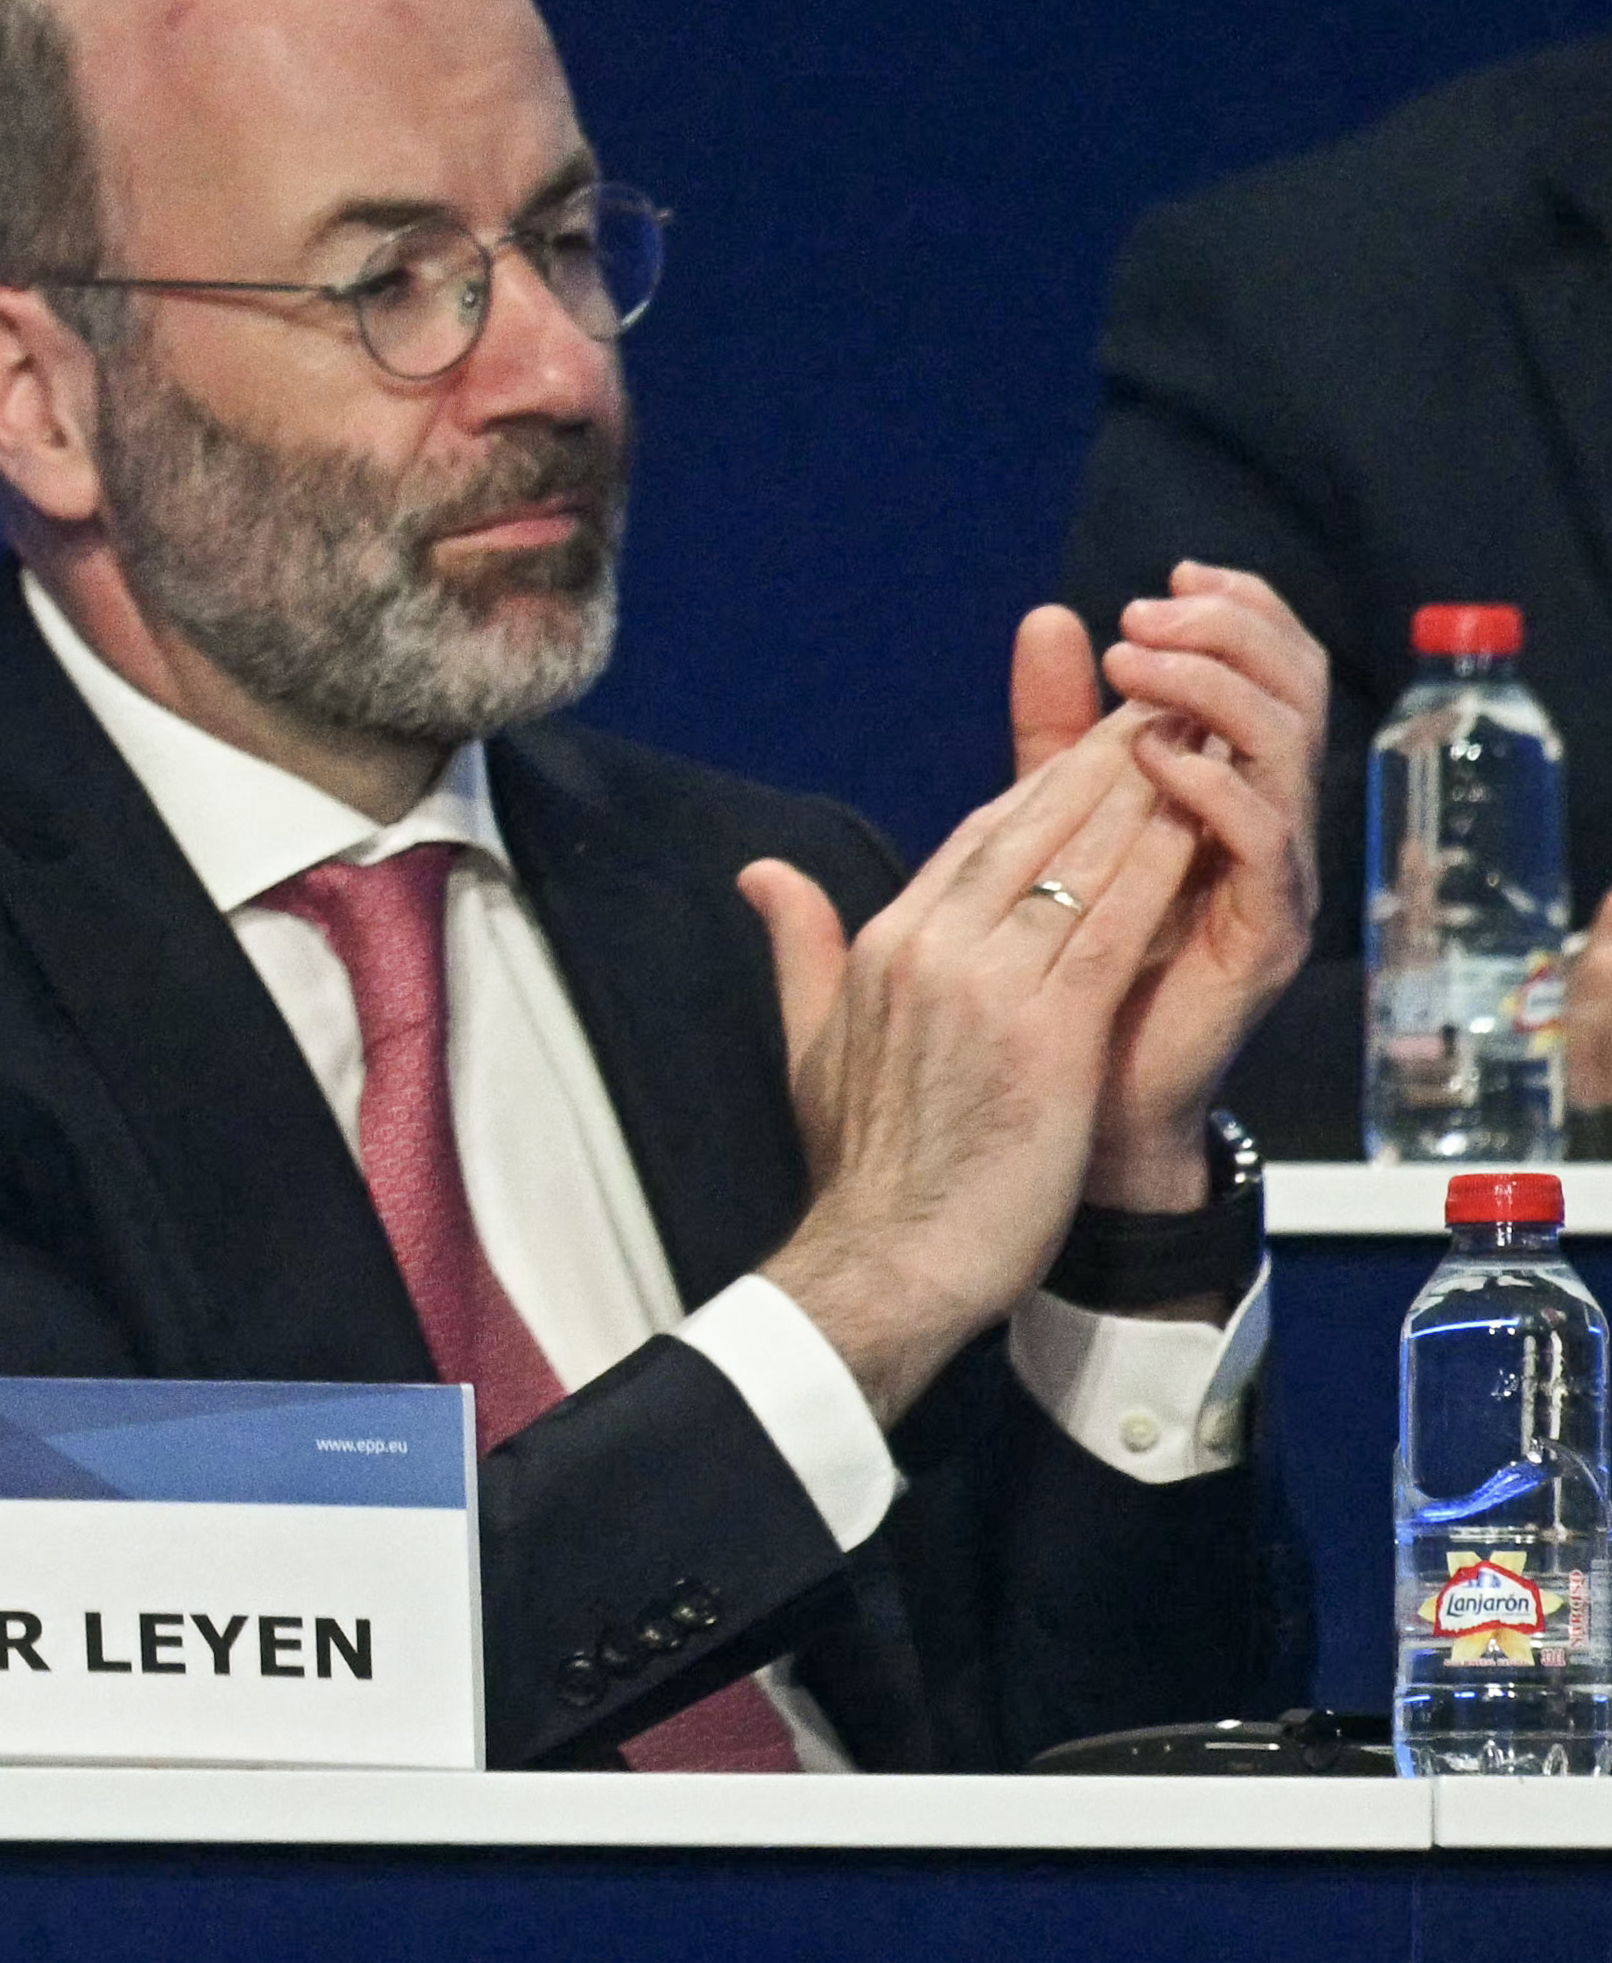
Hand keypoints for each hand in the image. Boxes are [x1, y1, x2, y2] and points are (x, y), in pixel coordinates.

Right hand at [738, 705, 1195, 1414]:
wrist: (885, 1260)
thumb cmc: (865, 1170)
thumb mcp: (812, 1042)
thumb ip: (800, 946)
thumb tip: (763, 874)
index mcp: (885, 943)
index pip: (975, 836)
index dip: (1044, 782)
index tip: (1096, 742)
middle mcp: (931, 946)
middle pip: (1030, 825)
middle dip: (1101, 758)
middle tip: (1162, 701)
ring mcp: (987, 983)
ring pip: (1077, 860)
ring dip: (1143, 792)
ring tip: (1195, 739)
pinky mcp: (1045, 1029)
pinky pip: (1111, 925)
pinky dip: (1158, 866)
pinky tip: (1199, 824)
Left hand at [1003, 563, 1321, 1205]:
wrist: (1066, 1111)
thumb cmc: (1054, 972)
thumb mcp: (1047, 824)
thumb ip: (1050, 730)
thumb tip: (1044, 618)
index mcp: (1215, 790)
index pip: (1252, 675)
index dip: (1223, 618)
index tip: (1159, 581)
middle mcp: (1254, 827)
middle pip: (1286, 694)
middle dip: (1226, 638)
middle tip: (1151, 614)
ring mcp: (1265, 880)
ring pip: (1282, 753)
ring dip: (1213, 695)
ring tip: (1140, 668)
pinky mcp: (1263, 937)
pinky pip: (1261, 846)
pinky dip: (1215, 792)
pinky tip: (1161, 760)